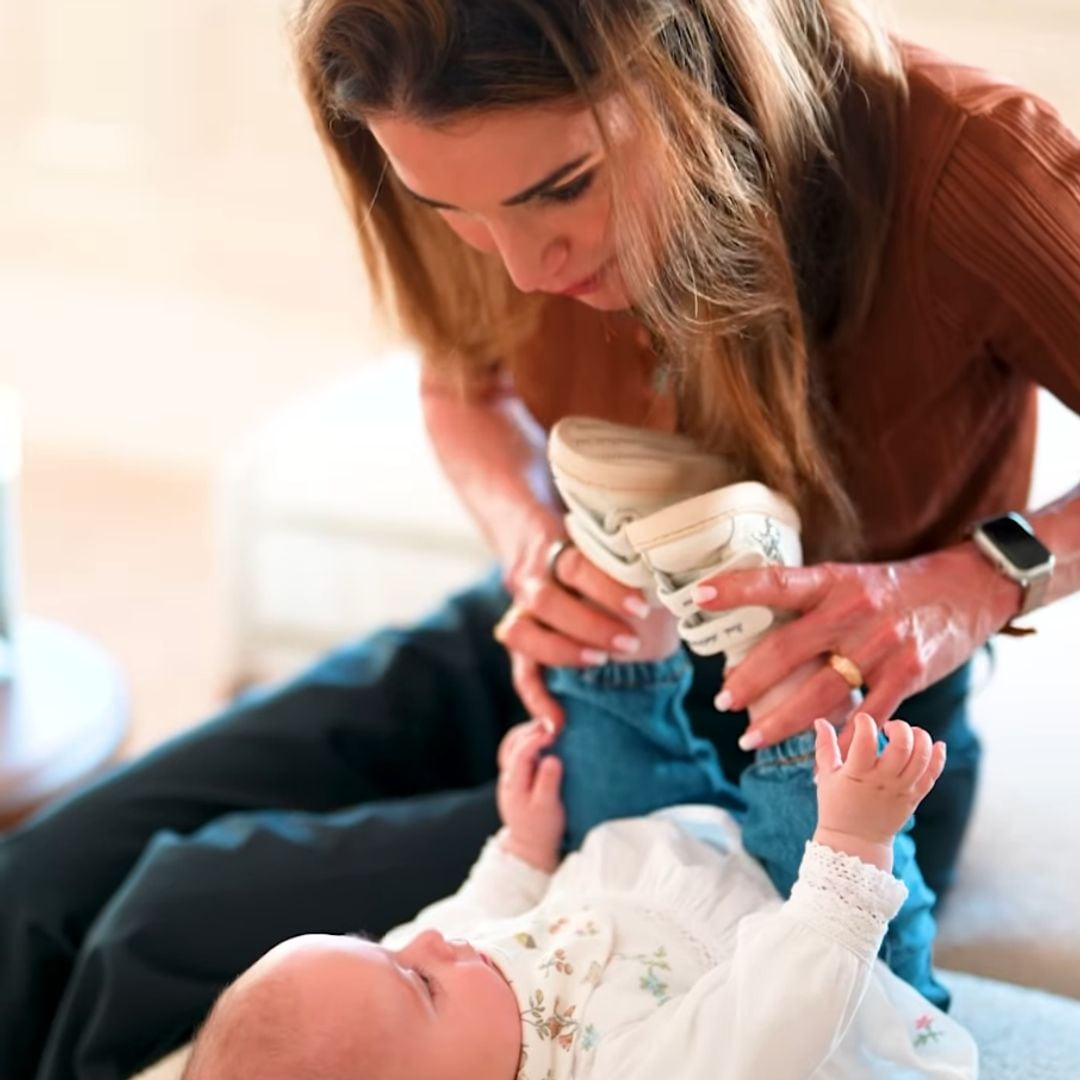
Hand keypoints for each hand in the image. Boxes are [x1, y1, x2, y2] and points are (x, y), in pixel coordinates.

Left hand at [496, 720, 564, 871]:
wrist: (530, 844)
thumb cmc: (542, 827)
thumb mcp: (547, 808)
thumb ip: (548, 783)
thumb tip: (553, 758)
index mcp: (514, 784)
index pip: (520, 753)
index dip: (535, 739)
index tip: (554, 732)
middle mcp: (508, 775)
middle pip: (512, 743)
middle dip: (531, 729)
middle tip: (554, 722)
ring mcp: (511, 773)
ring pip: (512, 743)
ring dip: (528, 730)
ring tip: (549, 725)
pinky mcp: (517, 772)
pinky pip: (517, 747)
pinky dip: (528, 737)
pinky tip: (543, 734)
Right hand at [499, 516, 650, 730]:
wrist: (563, 566)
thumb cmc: (607, 565)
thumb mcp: (623, 559)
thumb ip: (642, 568)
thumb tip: (685, 580)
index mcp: (560, 553)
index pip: (574, 565)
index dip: (606, 588)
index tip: (641, 608)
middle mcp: (534, 581)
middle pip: (544, 600)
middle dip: (589, 624)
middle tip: (630, 644)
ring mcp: (522, 613)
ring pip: (520, 632)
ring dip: (562, 650)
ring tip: (599, 662)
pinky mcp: (522, 646)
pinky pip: (520, 673)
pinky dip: (536, 698)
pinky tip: (557, 721)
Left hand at [698, 543, 1019, 746]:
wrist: (968, 589)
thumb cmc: (893, 587)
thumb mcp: (849, 579)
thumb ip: (809, 601)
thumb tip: (752, 623)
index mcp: (833, 582)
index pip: (778, 582)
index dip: (737, 588)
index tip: (698, 595)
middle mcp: (854, 612)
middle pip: (787, 650)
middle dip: (747, 681)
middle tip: (721, 701)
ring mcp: (882, 646)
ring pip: (819, 693)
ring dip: (780, 721)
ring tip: (750, 738)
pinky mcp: (908, 675)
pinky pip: (865, 717)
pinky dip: (838, 741)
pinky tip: (813, 758)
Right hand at [812, 713, 946, 870]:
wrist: (855, 841)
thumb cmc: (837, 806)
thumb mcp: (826, 776)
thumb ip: (825, 746)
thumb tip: (820, 721)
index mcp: (857, 774)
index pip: (866, 739)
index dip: (865, 723)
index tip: (861, 721)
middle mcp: (883, 781)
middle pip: (902, 745)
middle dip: (899, 727)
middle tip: (889, 728)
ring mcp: (902, 790)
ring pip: (922, 757)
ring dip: (920, 737)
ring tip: (909, 734)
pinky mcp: (914, 797)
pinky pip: (933, 775)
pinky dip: (939, 757)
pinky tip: (936, 744)